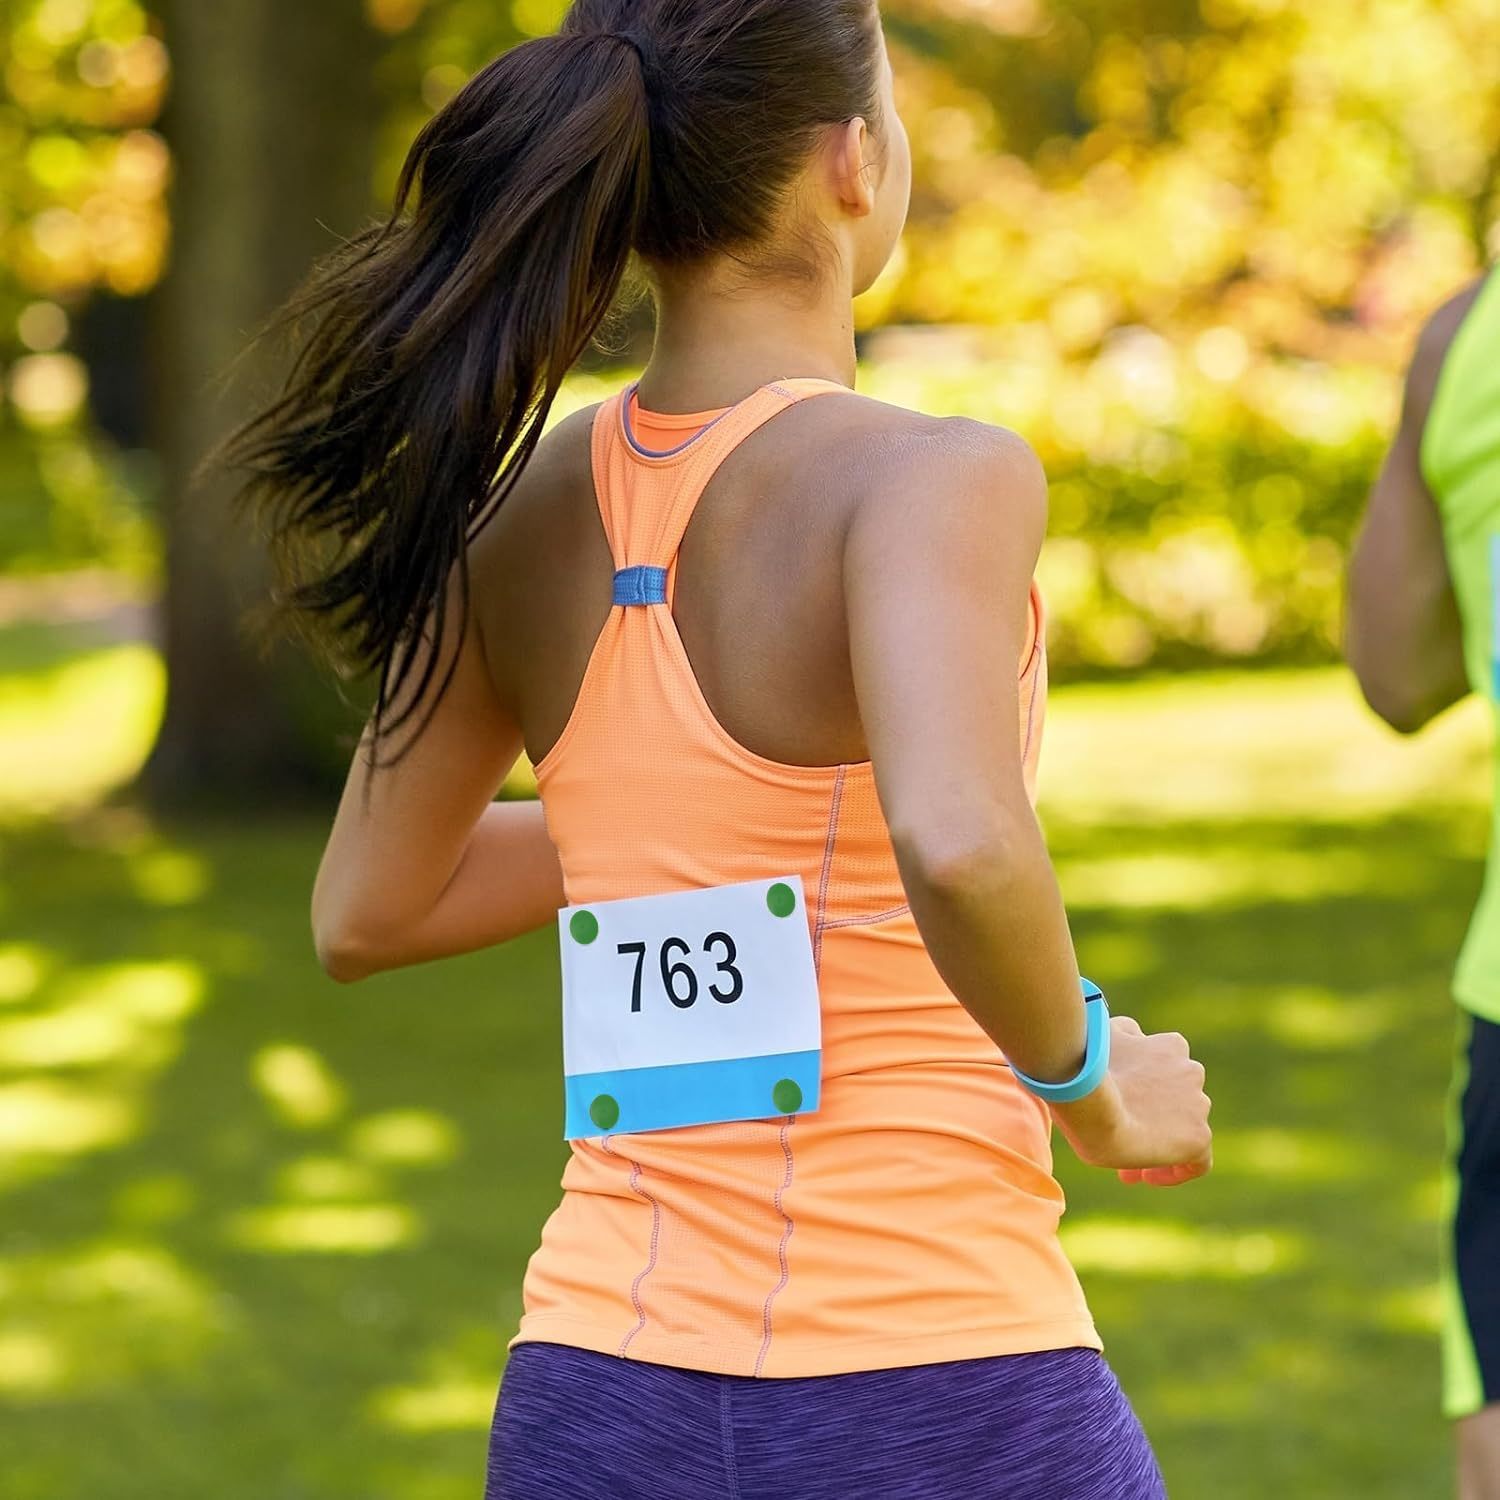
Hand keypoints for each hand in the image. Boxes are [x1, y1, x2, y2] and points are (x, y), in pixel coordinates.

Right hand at [1049, 1016, 1212, 1186]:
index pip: (1162, 1067)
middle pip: (1172, 1101)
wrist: (1091, 1103)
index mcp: (1172, 1046)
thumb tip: (1125, 1034)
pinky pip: (1196, 1161)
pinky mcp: (1198, 1137)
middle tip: (1120, 1134)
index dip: (1141, 1088)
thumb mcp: (1102, 1035)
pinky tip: (1145, 1176)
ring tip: (1127, 1163)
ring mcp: (1198, 1105)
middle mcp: (1192, 1071)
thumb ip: (1121, 1034)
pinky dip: (1176, 1170)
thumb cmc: (1087, 1069)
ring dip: (1158, 1142)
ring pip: (1182, 1129)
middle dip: (1148, 1116)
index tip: (1120, 1104)